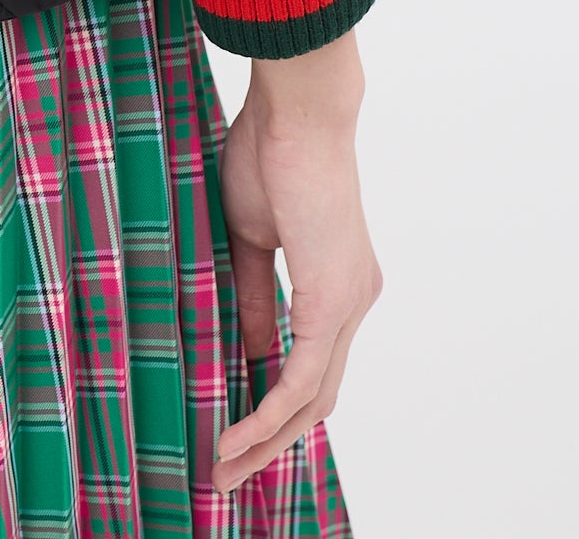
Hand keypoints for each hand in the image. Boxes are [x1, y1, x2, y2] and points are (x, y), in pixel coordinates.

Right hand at [211, 28, 381, 495]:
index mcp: (339, 282)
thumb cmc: (268, 150)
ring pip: (314, 399)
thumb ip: (256, 298)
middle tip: (226, 472)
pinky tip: (235, 436)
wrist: (297, 107)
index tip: (234, 432)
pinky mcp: (332, 301)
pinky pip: (301, 378)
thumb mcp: (251, 237)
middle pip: (319, 398)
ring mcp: (350, 303)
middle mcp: (355, 299)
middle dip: (271, 442)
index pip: (314, 365)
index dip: (276, 405)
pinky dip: (267, 412)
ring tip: (222, 468)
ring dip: (266, 439)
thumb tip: (252, 356)